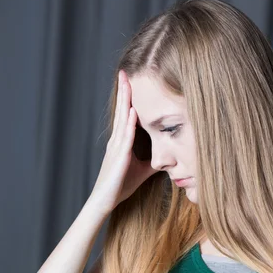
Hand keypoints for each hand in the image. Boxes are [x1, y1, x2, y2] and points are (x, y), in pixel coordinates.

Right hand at [90, 69, 159, 213]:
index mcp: (121, 142)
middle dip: (124, 91)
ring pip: (122, 119)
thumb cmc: (119, 187)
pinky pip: (124, 137)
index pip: (126, 116)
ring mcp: (116, 148)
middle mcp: (116, 141)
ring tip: (128, 82)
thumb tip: (168, 156)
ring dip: (125, 101)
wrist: (104, 201)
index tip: (133, 81)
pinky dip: (129, 124)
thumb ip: (153, 161)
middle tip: (125, 71)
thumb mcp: (142, 171)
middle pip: (121, 111)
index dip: (129, 98)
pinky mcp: (118, 157)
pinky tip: (132, 111)